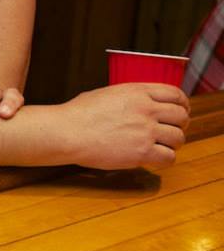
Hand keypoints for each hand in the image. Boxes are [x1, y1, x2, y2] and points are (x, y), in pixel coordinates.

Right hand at [63, 83, 189, 169]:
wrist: (68, 131)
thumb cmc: (79, 113)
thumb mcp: (107, 93)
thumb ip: (130, 97)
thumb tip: (140, 102)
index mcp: (137, 92)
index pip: (176, 94)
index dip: (182, 104)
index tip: (181, 110)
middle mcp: (146, 109)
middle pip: (182, 116)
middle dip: (179, 124)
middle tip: (170, 130)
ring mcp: (146, 131)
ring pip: (179, 138)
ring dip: (172, 143)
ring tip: (160, 145)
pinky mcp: (142, 152)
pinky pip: (169, 157)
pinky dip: (165, 159)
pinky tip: (153, 157)